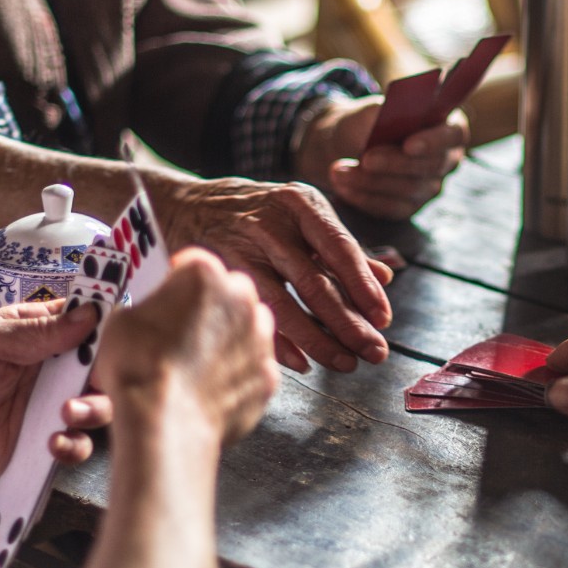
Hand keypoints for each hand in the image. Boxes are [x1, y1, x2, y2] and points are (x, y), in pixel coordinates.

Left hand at [0, 301, 113, 495]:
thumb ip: (39, 331)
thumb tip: (89, 315)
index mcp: (35, 334)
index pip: (84, 321)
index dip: (105, 325)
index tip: (119, 333)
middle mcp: (48, 369)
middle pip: (101, 367)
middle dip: (105, 375)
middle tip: (93, 381)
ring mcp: (48, 407)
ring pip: (98, 406)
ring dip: (93, 410)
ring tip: (66, 415)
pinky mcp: (44, 442)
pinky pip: (78, 444)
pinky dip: (74, 445)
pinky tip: (52, 443)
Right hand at [96, 249, 280, 444]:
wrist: (164, 423)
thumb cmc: (140, 370)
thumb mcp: (120, 321)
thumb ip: (146, 306)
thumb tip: (148, 314)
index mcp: (203, 274)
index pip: (194, 265)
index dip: (178, 282)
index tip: (169, 296)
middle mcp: (241, 300)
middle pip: (230, 292)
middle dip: (210, 307)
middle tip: (183, 331)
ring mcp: (260, 339)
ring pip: (249, 328)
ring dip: (230, 337)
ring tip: (199, 360)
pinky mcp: (268, 376)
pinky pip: (254, 366)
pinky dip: (239, 374)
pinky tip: (213, 386)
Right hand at [146, 170, 392, 373]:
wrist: (181, 204)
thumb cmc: (255, 213)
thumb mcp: (298, 214)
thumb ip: (340, 246)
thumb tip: (386, 276)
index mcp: (299, 204)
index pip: (340, 249)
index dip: (364, 287)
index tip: (384, 320)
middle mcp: (270, 224)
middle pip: (315, 282)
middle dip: (349, 323)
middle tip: (375, 352)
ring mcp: (239, 250)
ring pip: (284, 304)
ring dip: (318, 340)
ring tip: (345, 363)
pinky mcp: (214, 274)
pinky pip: (252, 315)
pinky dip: (279, 342)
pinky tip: (302, 362)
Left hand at [295, 97, 468, 220]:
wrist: (352, 144)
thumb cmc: (370, 122)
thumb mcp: (375, 109)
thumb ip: (386, 112)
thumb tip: (388, 117)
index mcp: (448, 126)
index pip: (453, 135)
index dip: (433, 141)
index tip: (408, 145)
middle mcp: (446, 159)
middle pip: (429, 166)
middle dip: (394, 163)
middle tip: (366, 159)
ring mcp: (430, 186)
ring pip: (407, 189)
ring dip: (371, 181)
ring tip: (339, 171)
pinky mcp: (410, 206)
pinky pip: (391, 207)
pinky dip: (364, 197)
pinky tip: (343, 187)